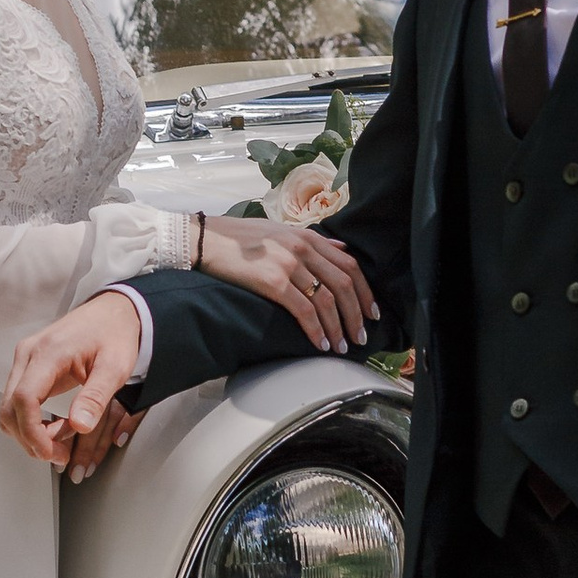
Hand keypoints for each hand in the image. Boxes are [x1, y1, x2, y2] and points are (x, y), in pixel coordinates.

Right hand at [1, 292, 144, 477]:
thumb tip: (80, 427)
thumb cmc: (115, 335)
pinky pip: (17, 402)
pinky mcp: (28, 367)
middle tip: (62, 454)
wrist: (113, 311)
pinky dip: (31, 422)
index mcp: (49, 352)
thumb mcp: (116, 367)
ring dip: (30, 433)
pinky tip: (56, 426)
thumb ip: (96, 397)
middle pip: (9, 408)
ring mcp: (24, 360)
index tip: (50, 453)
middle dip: (31, 439)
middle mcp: (28, 355)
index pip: (23, 398)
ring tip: (64, 439)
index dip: (32, 432)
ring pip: (9, 409)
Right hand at [194, 213, 377, 355]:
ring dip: (338, 327)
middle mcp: (303, 248)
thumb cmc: (240, 238)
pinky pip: (303, 311)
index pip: (349, 265)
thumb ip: (312, 241)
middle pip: (343, 284)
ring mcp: (288, 264)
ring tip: (342, 346)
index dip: (364, 291)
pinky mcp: (273, 282)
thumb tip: (341, 250)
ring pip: (326, 300)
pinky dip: (316, 330)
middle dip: (356, 314)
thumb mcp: (281, 231)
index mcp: (307, 236)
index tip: (371, 312)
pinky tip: (320, 344)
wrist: (206, 240)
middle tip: (360, 337)